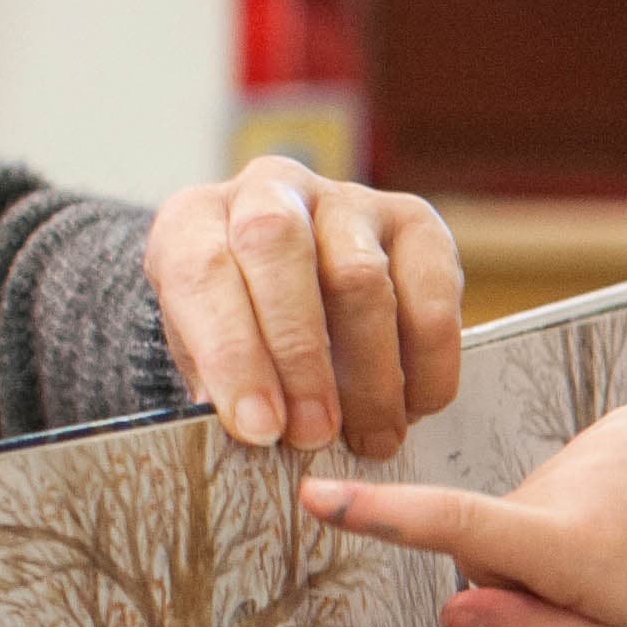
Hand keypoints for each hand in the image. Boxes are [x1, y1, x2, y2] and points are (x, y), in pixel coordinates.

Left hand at [149, 156, 463, 458]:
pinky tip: (412, 407)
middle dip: (300, 357)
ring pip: (363, 280)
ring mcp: (348, 200)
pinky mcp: (415, 222)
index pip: (201, 272)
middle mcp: (268, 190)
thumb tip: (254, 428)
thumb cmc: (241, 329)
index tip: (259, 427)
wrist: (296, 290)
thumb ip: (220, 384)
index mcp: (195, 219)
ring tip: (370, 437)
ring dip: (370, 375)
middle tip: (315, 434)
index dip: (232, 355)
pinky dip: (427, 365)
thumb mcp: (205, 353)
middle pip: (281, 253)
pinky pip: (432, 295)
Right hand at [303, 404, 626, 626]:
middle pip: (500, 531)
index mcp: (579, 546)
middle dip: (530, 570)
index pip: (457, 528)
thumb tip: (451, 604)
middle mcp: (583, 477)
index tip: (314, 497)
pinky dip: (594, 499)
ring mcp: (608, 437)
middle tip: (617, 599)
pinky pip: (574, 469)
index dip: (381, 516)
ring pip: (535, 501)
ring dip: (566, 535)